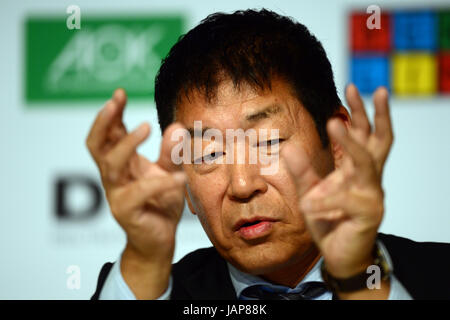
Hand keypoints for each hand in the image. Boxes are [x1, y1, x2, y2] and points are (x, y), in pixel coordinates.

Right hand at [86, 89, 186, 297]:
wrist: (160, 240)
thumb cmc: (161, 204)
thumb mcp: (168, 172)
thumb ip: (170, 153)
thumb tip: (176, 126)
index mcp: (121, 164)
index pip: (108, 134)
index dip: (111, 113)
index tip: (119, 93)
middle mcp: (113, 177)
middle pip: (97, 145)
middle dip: (104, 121)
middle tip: (115, 102)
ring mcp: (116, 194)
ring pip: (111, 164)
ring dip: (127, 144)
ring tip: (147, 127)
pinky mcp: (126, 212)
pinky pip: (140, 192)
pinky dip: (161, 182)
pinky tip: (179, 177)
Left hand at [283, 85, 392, 279]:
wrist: (339, 254)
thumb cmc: (328, 220)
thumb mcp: (310, 192)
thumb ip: (301, 171)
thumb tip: (289, 147)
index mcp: (356, 171)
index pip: (364, 136)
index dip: (361, 112)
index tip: (351, 88)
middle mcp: (369, 179)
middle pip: (378, 142)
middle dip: (375, 115)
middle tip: (368, 90)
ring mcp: (372, 196)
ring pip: (366, 164)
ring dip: (350, 143)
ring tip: (333, 123)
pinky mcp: (368, 215)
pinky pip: (347, 201)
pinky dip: (326, 199)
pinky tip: (308, 203)